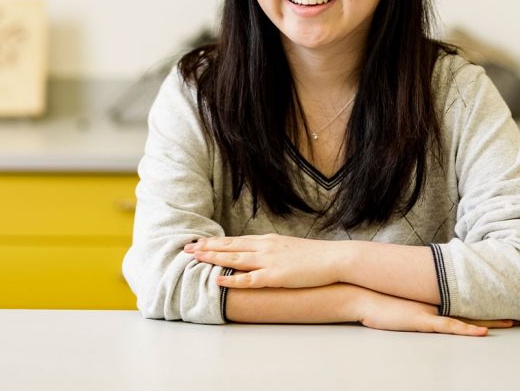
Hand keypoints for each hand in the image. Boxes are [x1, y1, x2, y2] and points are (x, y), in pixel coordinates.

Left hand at [184, 234, 342, 288]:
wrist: (332, 258)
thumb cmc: (312, 256)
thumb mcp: (287, 248)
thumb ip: (270, 251)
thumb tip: (256, 254)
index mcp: (267, 240)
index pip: (235, 240)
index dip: (215, 242)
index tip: (198, 242)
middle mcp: (264, 247)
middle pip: (230, 246)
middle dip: (207, 247)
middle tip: (187, 248)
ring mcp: (269, 261)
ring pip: (235, 258)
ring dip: (214, 258)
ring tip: (196, 258)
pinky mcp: (276, 275)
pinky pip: (250, 278)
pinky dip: (233, 279)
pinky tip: (219, 280)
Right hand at [356, 289, 515, 335]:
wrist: (362, 294)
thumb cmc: (379, 298)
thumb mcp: (401, 296)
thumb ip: (415, 295)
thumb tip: (424, 294)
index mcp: (433, 297)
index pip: (464, 299)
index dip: (484, 300)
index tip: (502, 299)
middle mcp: (436, 302)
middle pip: (471, 307)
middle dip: (495, 309)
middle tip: (518, 310)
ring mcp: (431, 312)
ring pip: (466, 317)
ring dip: (489, 320)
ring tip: (511, 321)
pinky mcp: (422, 322)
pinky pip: (449, 327)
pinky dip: (467, 330)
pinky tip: (482, 333)